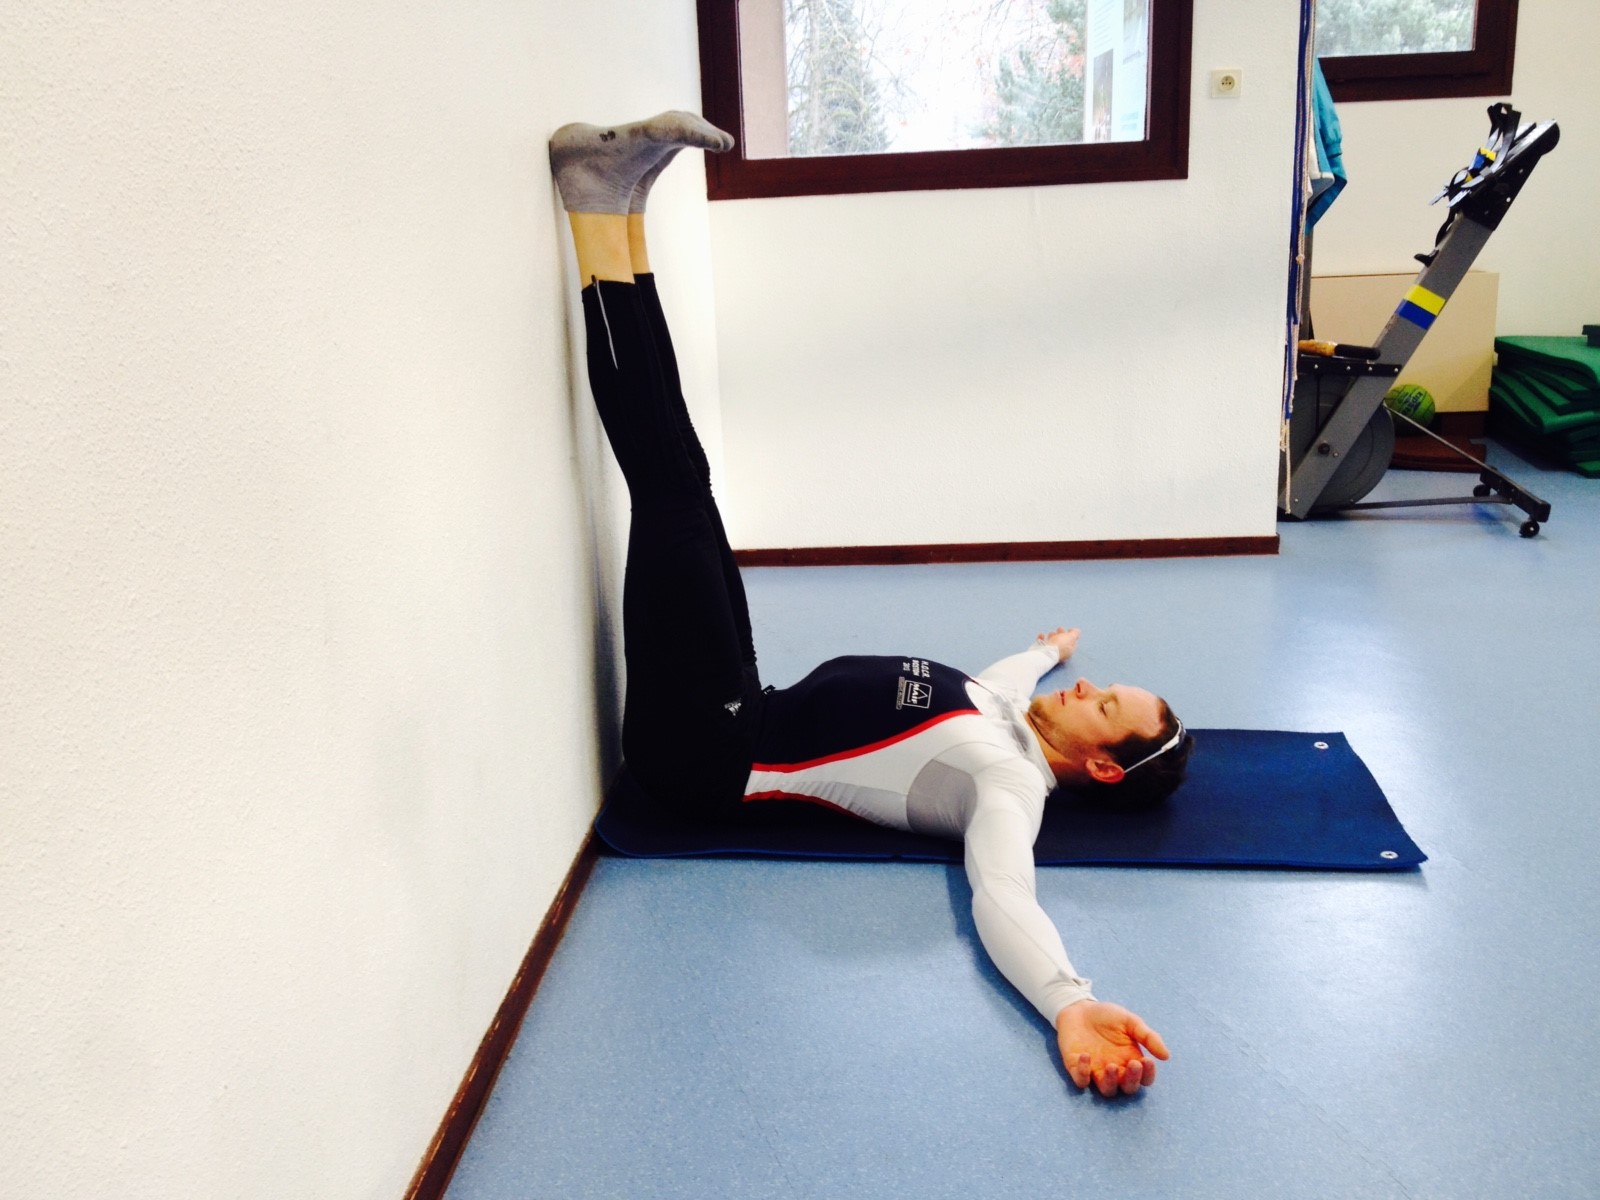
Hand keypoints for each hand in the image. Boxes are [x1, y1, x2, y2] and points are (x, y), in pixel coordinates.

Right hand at [1036, 626, 1079, 661]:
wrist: (1045, 652)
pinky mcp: (1041, 650)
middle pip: (1061, 642)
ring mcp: (1050, 652)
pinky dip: (1041, 638)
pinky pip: (1041, 643)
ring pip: (1051, 642)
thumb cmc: (1059, 645)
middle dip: (1061, 634)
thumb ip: (1075, 633)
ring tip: (1051, 633)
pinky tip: (1042, 634)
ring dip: (1052, 636)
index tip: (1069, 629)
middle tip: (1059, 629)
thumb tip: (1077, 631)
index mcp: (1068, 651)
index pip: (1071, 643)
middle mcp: (1060, 652)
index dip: (1071, 635)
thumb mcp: (1071, 637)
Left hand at [1055, 1000, 1169, 1096]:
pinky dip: (1083, 1073)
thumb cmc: (1107, 1016)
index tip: (1147, 1061)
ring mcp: (1096, 1071)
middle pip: (1128, 1088)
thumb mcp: (1130, 1021)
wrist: (1079, 1007)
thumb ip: (1148, 1037)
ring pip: (1107, 1090)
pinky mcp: (1076, 1068)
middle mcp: (1116, 1071)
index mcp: (1131, 1060)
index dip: (1148, 1074)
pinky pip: (1081, 1080)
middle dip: (1132, 1080)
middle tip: (1133, 1064)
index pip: (1144, 1079)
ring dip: (1110, 1082)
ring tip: (1111, 1066)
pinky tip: (1086, 1055)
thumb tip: (1166, 1056)